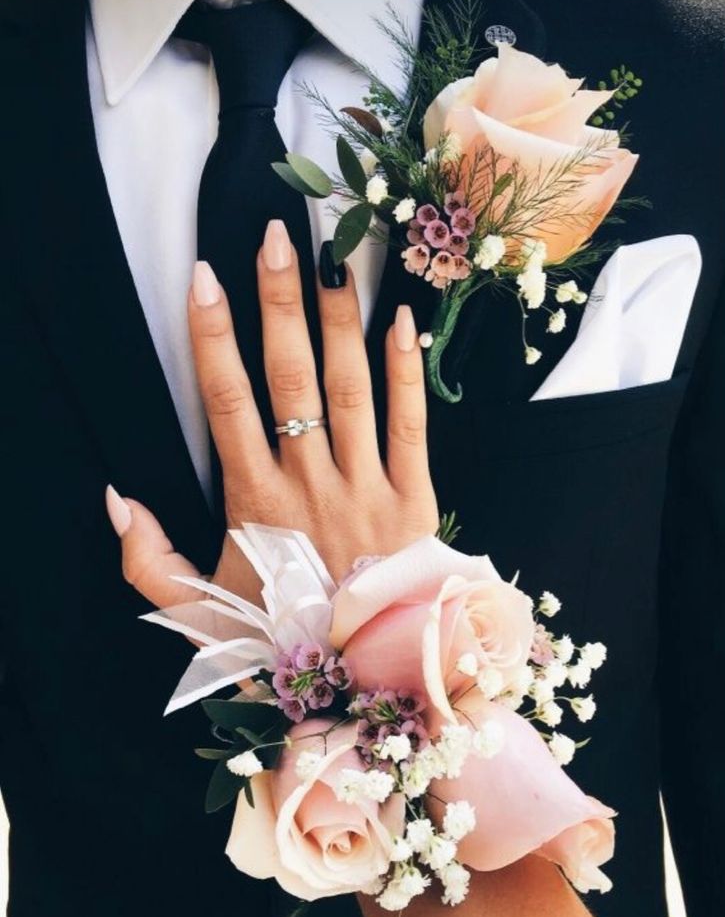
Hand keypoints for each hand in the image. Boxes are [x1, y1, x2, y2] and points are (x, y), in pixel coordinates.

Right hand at [106, 219, 438, 606]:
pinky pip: (412, 427)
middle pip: (289, 379)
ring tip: (334, 260)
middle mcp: (310, 486)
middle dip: (278, 305)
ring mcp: (366, 490)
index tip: (203, 279)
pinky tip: (401, 322)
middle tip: (275, 239)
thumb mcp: (198, 615)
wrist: (366, 677)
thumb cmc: (278, 639)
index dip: (212, 338)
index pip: (226, 403)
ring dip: (340, 323)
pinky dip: (407, 374)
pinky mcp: (414, 502)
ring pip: (350, 390)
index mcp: (256, 504)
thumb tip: (117, 500)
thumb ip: (148, 562)